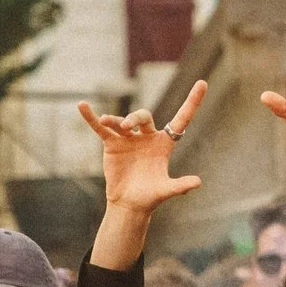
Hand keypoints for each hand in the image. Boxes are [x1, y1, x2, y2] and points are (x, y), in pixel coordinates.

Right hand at [78, 82, 206, 212]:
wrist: (129, 203)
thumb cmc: (150, 196)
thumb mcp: (166, 190)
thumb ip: (180, 185)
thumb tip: (198, 182)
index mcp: (165, 143)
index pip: (182, 118)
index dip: (192, 102)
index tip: (203, 83)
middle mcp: (147, 137)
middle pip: (144, 117)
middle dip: (135, 117)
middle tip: (127, 126)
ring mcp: (129, 139)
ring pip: (122, 121)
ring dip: (115, 120)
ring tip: (108, 122)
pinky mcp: (112, 144)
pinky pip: (101, 128)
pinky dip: (91, 117)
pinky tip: (82, 106)